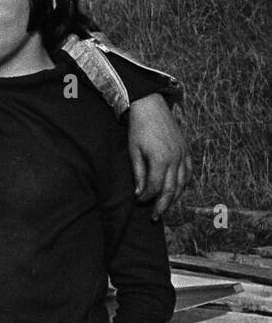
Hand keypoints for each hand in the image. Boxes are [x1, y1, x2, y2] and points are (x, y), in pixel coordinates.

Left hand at [126, 93, 189, 218]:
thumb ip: (138, 173)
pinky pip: (189, 172)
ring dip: (174, 197)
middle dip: (162, 205)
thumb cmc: (139, 127)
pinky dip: (183, 184)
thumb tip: (139, 193)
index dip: (147, 197)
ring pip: (183, 183)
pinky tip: (176, 190)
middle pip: (172, 190)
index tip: (138, 202)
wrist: (151, 106)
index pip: (156, 187)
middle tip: (154, 217)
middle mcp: (176, 159)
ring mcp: (184, 155)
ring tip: (164, 207)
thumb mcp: (134, 150)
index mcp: (161, 159)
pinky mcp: (186, 150)